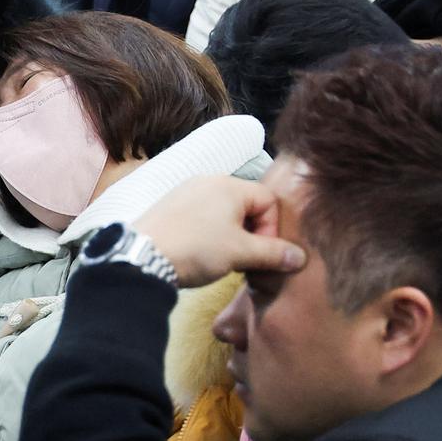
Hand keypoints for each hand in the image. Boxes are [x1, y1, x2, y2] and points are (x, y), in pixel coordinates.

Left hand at [134, 175, 304, 287]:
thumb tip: (299, 257)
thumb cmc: (195, 249)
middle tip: (243, 259)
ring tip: (222, 259)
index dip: (272, 229)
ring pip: (224, 212)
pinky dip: (209, 233)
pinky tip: (201, 254)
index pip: (268, 200)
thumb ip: (273, 253)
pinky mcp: (171, 206)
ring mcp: (186, 192)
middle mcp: (208, 181)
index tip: (260, 253)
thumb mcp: (240, 253)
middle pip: (247, 205)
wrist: (141, 257)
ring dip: (231, 236)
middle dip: (252, 233)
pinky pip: (202, 216)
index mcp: (229, 185)